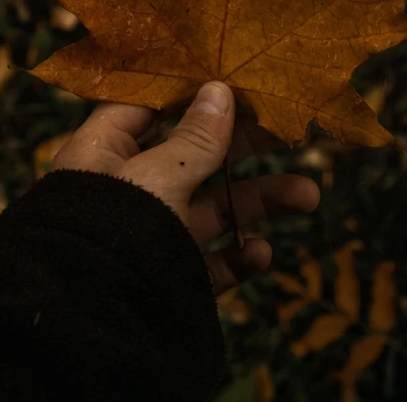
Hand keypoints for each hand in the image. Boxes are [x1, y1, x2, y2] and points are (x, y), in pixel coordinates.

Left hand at [52, 81, 319, 296]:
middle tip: (288, 130)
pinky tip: (261, 254)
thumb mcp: (156, 174)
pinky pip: (212, 260)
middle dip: (245, 147)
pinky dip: (239, 257)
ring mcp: (154, 233)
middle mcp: (131, 189)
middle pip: (195, 156)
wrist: (97, 328)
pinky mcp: (171, 274)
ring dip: (261, 201)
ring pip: (215, 208)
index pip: (149, 110)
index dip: (189, 93)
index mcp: (107, 154)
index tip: (233, 78)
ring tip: (309, 196)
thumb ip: (194, 138)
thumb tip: (219, 91)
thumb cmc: (116, 230)